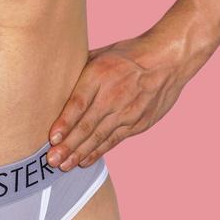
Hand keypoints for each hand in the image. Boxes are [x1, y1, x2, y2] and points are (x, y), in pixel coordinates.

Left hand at [47, 34, 188, 170]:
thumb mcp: (101, 53)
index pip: (78, 103)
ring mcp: (128, 112)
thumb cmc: (128, 55)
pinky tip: (84, 161)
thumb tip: (54, 77)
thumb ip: (79, 68)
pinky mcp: (139, 123)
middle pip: (87, 125)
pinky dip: (98, 152)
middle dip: (68, 146)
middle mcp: (113, 96)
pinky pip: (114, 140)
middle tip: (52, 160)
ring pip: (100, 137)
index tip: (52, 138)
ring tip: (64, 166)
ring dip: (80, 153)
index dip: (64, 123)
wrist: (168, 60)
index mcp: (100, 75)